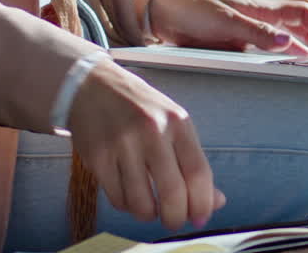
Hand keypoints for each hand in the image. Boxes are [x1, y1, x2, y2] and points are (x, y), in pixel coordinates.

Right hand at [66, 59, 226, 230]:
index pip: (199, 174)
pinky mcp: (98, 158)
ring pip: (142, 203)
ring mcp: (122, 145)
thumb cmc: (138, 107)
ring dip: (149, 214)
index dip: (203, 204)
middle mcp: (151, 131)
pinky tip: (129, 193)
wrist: (92, 87)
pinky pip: (118, 199)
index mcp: (177, 122)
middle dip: (176, 218)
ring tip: (149, 207)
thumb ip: (193, 162)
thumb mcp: (173, 124)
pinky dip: (127, 205)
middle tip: (174, 220)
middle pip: (173, 193)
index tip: (200, 217)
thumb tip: (216, 201)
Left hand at [149, 0, 307, 55]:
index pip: (302, 12)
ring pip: (289, 28)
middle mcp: (259, 16)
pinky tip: (294, 55)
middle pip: (302, 16)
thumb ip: (255, 33)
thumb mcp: (223, 22)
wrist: (163, 9)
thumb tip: (288, 43)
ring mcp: (249, 26)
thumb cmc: (191, 9)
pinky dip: (289, 45)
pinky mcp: (237, 37)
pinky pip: (271, 39)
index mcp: (259, 9)